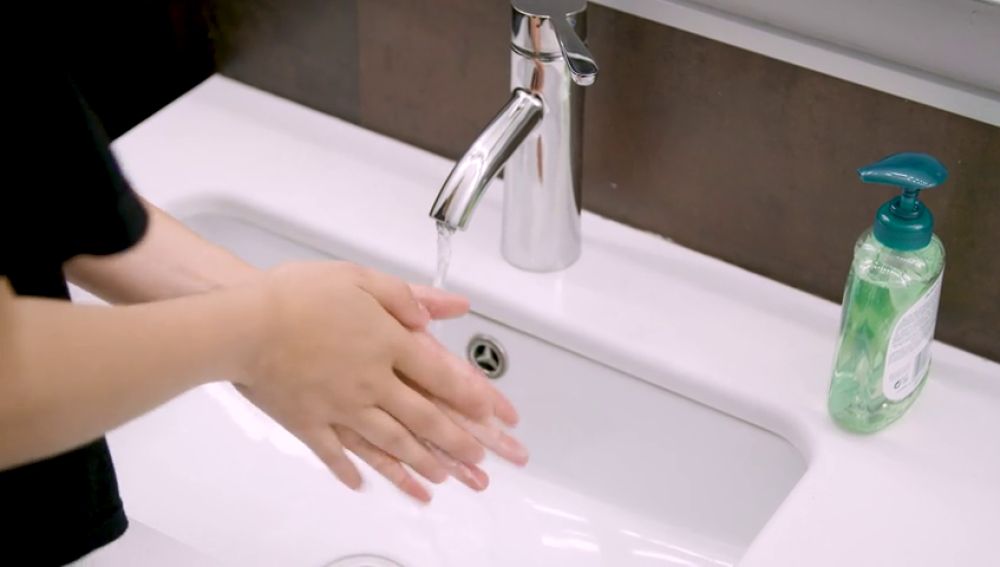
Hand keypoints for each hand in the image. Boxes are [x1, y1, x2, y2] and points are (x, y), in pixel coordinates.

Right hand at [234, 262, 522, 501]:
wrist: (243, 325)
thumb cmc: (297, 295)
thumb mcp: (359, 279)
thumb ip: (407, 296)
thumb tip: (446, 309)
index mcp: (387, 345)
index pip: (442, 376)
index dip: (473, 398)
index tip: (495, 416)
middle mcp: (371, 383)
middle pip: (423, 419)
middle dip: (456, 443)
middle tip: (479, 462)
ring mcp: (341, 407)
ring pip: (389, 442)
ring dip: (419, 464)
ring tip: (440, 481)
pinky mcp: (309, 422)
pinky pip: (336, 453)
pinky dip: (351, 470)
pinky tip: (362, 483)